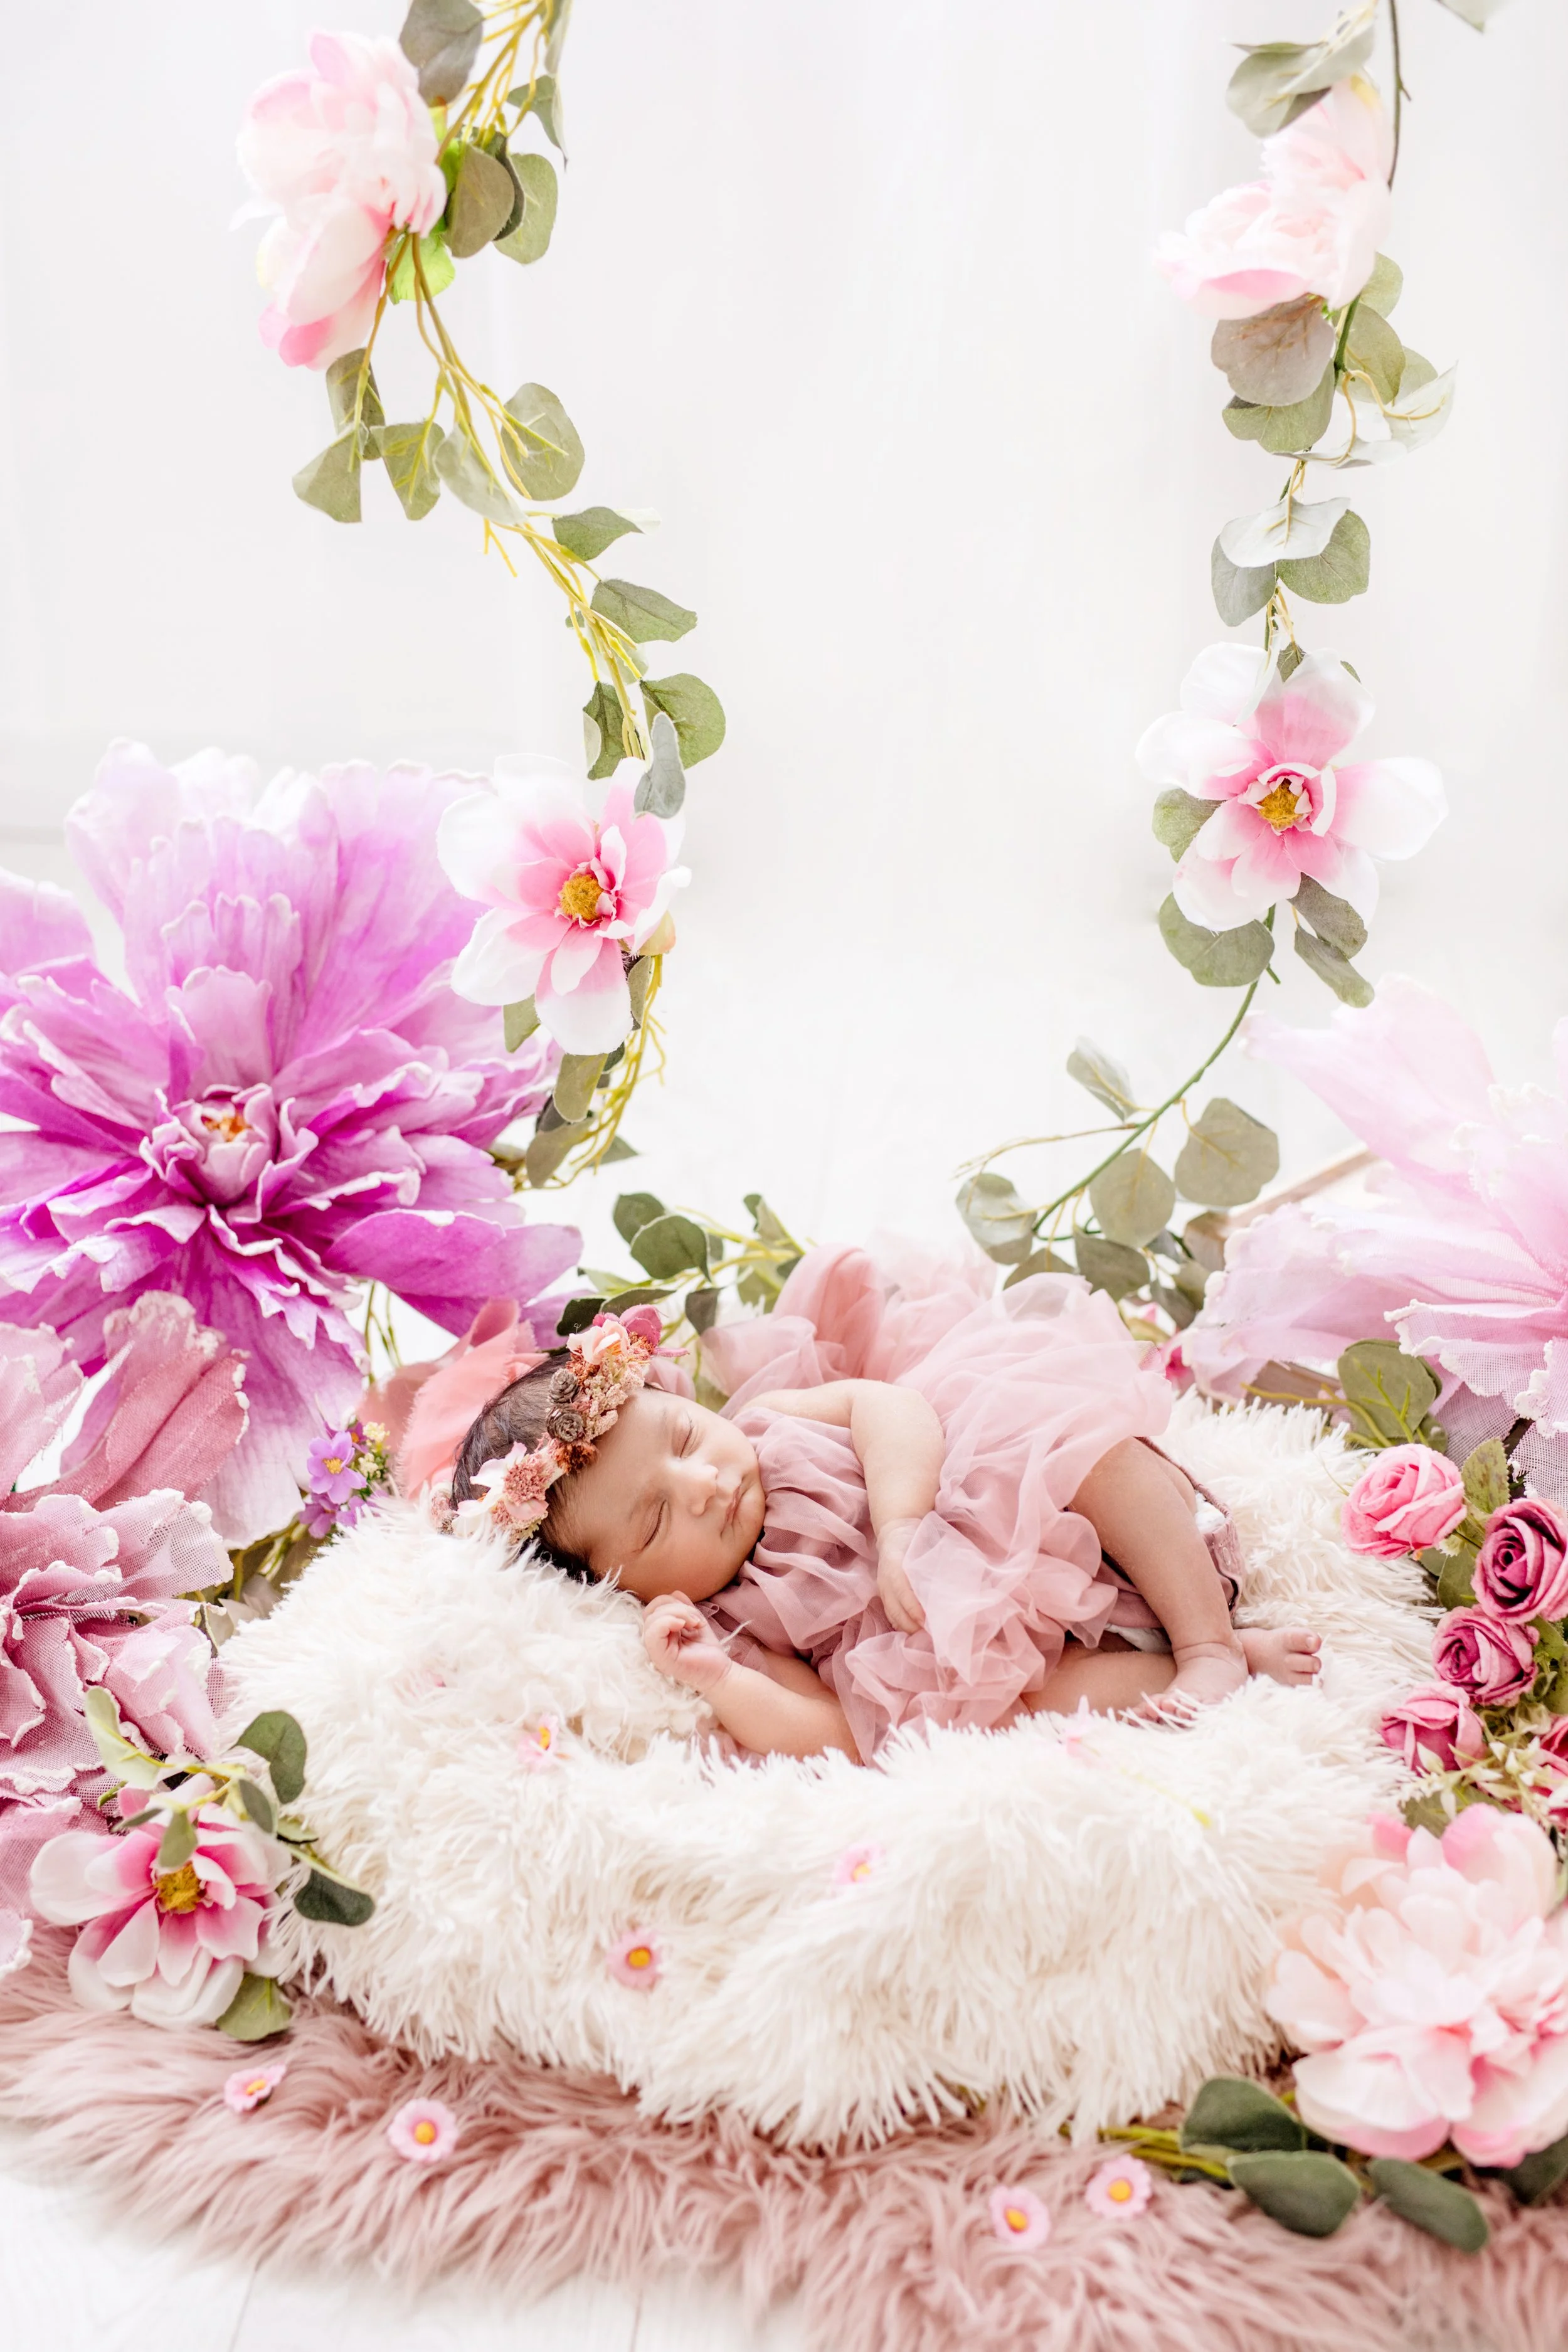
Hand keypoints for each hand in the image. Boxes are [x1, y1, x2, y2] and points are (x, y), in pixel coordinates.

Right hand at [642, 1592, 733, 1693]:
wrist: (720, 1671)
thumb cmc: (706, 1650)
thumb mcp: (693, 1621)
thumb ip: (683, 1608)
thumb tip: (675, 1593)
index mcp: (659, 1634)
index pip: (652, 1609)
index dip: (670, 1603)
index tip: (692, 1614)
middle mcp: (654, 1643)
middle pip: (651, 1611)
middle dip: (676, 1608)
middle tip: (695, 1620)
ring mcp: (655, 1652)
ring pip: (652, 1620)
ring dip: (678, 1614)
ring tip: (695, 1624)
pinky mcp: (661, 1659)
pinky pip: (653, 1634)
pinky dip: (668, 1622)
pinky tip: (684, 1626)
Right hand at [876, 1516, 925, 1633]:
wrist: (894, 1533)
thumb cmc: (917, 1540)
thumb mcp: (927, 1547)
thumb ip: (935, 1567)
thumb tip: (955, 1587)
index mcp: (896, 1565)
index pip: (903, 1592)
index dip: (915, 1609)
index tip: (927, 1622)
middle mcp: (886, 1580)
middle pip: (897, 1611)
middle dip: (914, 1626)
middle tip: (935, 1636)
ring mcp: (883, 1589)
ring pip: (894, 1616)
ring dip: (909, 1630)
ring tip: (927, 1638)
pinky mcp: (884, 1596)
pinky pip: (891, 1616)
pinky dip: (903, 1626)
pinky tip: (916, 1633)